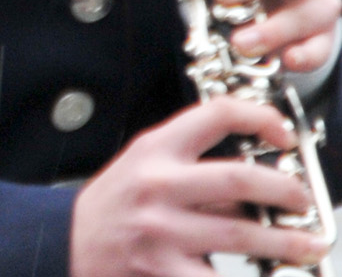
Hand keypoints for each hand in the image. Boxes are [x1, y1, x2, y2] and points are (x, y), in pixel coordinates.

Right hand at [71, 95, 328, 276]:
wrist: (67, 241)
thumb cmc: (115, 204)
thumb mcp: (144, 167)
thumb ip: (192, 167)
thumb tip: (258, 183)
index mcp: (154, 150)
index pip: (214, 115)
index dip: (258, 117)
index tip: (283, 134)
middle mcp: (157, 185)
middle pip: (238, 180)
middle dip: (286, 191)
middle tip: (304, 201)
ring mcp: (161, 230)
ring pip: (240, 233)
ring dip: (285, 242)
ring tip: (309, 245)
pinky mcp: (163, 269)